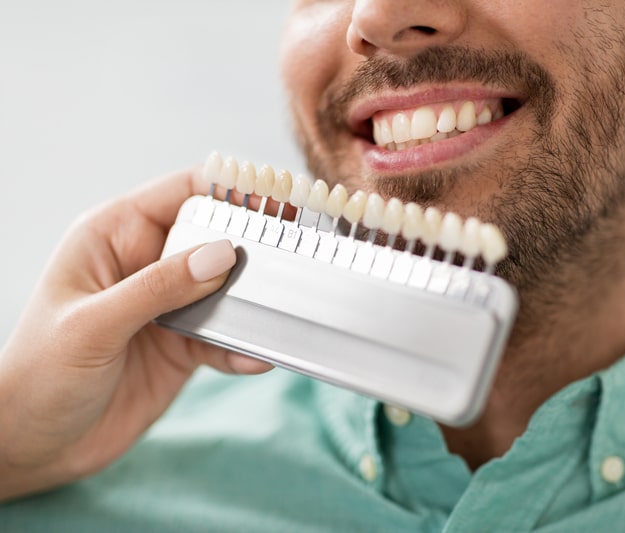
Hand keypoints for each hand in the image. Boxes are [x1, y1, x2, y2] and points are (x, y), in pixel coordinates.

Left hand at [0, 169, 271, 500]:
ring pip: (228, 289)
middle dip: (253, 247)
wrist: (34, 445)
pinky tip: (256, 358)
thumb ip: (159, 288)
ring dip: (254, 302)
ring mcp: (169, 305)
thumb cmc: (38, 375)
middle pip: (215, 237)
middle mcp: (147, 264)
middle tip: (294, 256)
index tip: (277, 197)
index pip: (183, 193)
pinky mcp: (184, 345)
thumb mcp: (94, 326)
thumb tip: (222, 255)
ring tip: (280, 311)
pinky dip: (243, 346)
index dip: (231, 190)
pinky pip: (225, 337)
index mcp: (115, 237)